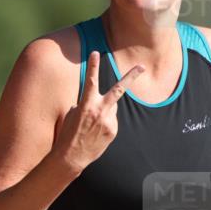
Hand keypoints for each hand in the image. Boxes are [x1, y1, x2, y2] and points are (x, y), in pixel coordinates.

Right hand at [53, 51, 144, 173]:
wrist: (71, 156)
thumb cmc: (69, 133)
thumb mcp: (73, 114)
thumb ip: (88, 104)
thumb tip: (101, 102)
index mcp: (86, 104)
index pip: (91, 81)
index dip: (93, 66)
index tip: (94, 53)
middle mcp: (100, 111)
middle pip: (119, 89)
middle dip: (131, 76)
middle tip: (142, 66)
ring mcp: (109, 121)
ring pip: (112, 107)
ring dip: (105, 110)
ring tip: (92, 124)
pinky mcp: (113, 130)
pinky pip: (112, 120)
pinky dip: (106, 123)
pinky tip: (96, 132)